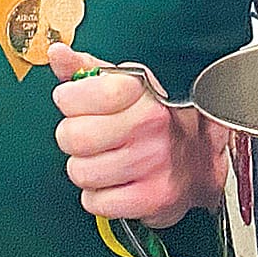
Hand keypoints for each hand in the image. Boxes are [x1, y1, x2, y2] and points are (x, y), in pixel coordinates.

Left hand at [50, 44, 224, 227]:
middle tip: (91, 135)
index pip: (80, 94)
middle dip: (73, 138)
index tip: (75, 101)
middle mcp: (150, 125)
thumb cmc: (158, 121)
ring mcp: (152, 163)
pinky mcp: (150, 197)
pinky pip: (94, 202)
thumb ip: (89, 69)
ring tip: (106, 159)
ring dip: (86, 169)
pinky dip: (99, 197)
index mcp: (142, 93)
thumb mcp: (128, 85)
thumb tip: (58, 54)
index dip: (69, 99)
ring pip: (80, 172)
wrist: (199, 159)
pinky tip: (115, 181)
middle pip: (73, 137)